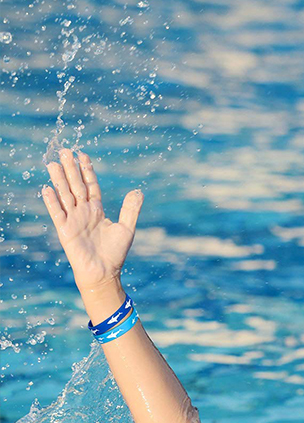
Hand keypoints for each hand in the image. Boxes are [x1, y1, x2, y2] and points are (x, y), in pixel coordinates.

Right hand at [42, 148, 142, 293]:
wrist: (104, 272)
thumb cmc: (115, 253)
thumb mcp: (127, 228)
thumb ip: (130, 209)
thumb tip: (138, 191)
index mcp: (97, 210)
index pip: (90, 185)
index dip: (87, 170)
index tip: (83, 155)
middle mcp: (83, 212)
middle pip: (75, 186)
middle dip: (71, 169)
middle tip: (65, 151)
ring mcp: (73, 219)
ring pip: (65, 195)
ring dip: (59, 180)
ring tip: (53, 164)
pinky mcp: (65, 230)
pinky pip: (57, 212)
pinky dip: (52, 201)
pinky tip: (47, 188)